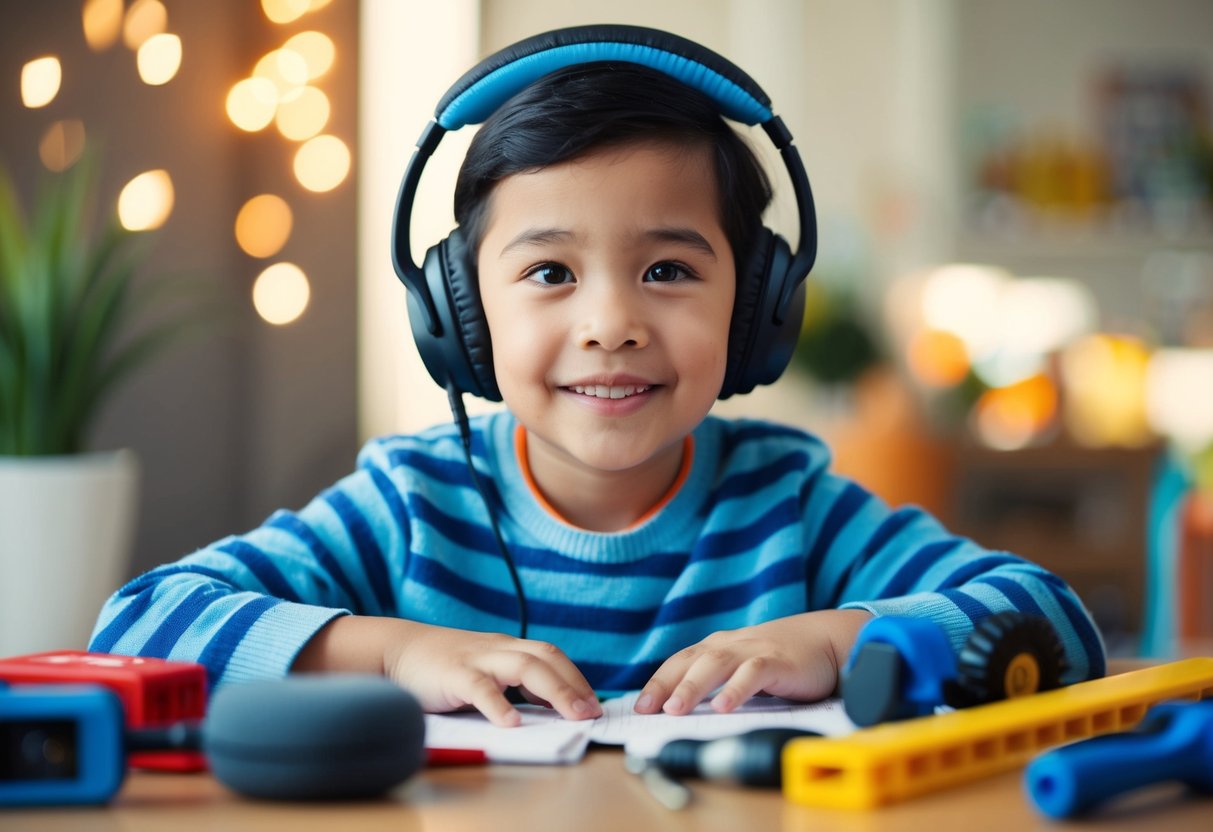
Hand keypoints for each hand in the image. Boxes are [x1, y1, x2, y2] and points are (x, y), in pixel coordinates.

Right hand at [385, 623, 601, 726]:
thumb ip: (510, 685)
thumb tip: (548, 712)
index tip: (594, 703)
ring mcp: (477, 659)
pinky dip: (498, 704)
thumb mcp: (484, 670)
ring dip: (554, 691)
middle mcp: (498, 649)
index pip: (551, 656)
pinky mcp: (453, 674)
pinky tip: (511, 723)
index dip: (575, 677)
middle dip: (574, 684)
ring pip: (524, 667)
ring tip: (572, 716)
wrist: (396, 650)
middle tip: (593, 713)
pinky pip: (480, 687)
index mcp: (507, 648)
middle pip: (546, 658)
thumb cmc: (442, 666)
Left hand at [633, 609, 872, 715]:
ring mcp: (752, 650)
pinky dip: (736, 689)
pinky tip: (723, 707)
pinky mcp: (777, 661)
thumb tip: (682, 711)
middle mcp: (730, 645)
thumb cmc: (781, 659)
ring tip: (675, 709)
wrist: (826, 640)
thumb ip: (717, 683)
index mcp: (718, 647)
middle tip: (646, 709)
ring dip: (692, 687)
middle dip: (664, 684)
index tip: (638, 706)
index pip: (679, 661)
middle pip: (689, 660)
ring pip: (715, 664)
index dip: (657, 681)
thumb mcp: (742, 668)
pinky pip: (753, 673)